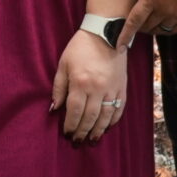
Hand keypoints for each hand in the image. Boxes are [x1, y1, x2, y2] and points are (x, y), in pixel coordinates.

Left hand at [51, 26, 126, 143]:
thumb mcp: (63, 65)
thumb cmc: (80, 49)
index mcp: (80, 82)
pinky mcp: (122, 88)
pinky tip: (107, 128)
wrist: (105, 34)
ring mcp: (112, 89)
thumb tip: (54, 109)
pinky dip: (113, 121)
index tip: (66, 134)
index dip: (70, 125)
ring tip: (91, 140)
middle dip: (82, 132)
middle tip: (77, 141)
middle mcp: (97, 88)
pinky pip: (119, 109)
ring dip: (98, 131)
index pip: (73, 111)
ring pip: (105, 117)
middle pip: (89, 117)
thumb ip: (58, 88)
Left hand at [105, 0, 176, 47]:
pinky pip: (175, 29)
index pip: (134, 21)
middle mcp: (163, 10)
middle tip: (134, 23)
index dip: (125, 35)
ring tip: (147, 23)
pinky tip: (163, 25)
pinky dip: (166, 30)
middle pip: (146, 27)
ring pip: (160, 30)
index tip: (118, 47)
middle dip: (138, 28)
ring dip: (151, 29)